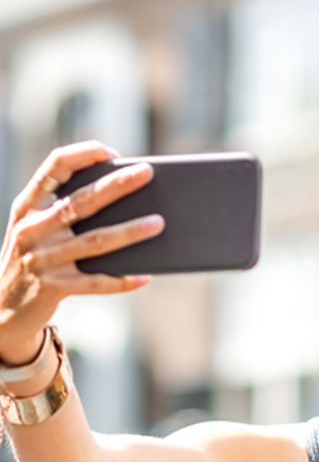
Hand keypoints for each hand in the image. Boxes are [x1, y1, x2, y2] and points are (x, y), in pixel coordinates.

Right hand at [0, 141, 163, 362]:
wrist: (2, 308)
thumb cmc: (34, 260)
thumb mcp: (38, 232)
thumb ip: (66, 215)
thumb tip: (124, 203)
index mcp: (27, 207)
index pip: (53, 168)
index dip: (82, 155)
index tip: (112, 152)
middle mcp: (31, 228)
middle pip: (81, 201)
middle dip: (117, 185)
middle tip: (147, 173)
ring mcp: (41, 259)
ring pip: (95, 241)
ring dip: (130, 231)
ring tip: (159, 223)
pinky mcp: (53, 287)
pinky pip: (96, 282)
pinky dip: (122, 279)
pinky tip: (145, 276)